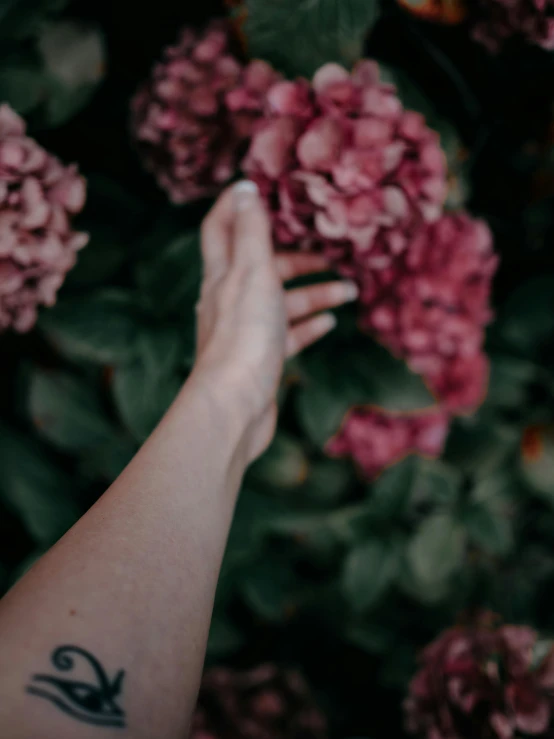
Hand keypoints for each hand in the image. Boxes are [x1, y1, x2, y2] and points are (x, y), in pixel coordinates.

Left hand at [192, 180, 357, 461]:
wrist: (235, 405)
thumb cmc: (244, 335)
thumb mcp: (252, 271)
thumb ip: (252, 230)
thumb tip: (245, 188)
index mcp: (223, 274)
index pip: (221, 228)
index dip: (236, 205)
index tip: (259, 186)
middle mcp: (229, 299)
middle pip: (263, 266)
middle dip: (295, 256)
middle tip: (329, 251)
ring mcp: (245, 330)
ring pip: (282, 302)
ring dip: (314, 293)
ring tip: (350, 291)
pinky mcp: (261, 358)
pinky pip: (288, 334)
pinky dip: (308, 325)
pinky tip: (329, 323)